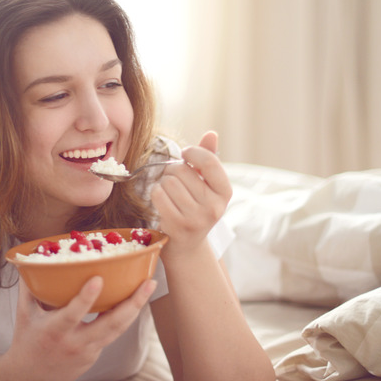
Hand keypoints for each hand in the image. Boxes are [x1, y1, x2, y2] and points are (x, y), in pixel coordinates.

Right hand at [6, 276, 155, 380]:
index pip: (72, 314)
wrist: (30, 377)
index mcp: (53, 331)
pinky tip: (134, 301)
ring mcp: (88, 351)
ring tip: (148, 287)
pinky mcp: (95, 354)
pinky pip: (113, 334)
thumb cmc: (27, 340)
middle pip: (110, 325)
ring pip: (118, 330)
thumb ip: (30, 287)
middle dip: (132, 304)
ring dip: (135, 308)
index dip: (86, 298)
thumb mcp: (24, 313)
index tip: (98, 279)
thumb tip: (32, 259)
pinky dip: (124, 317)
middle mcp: (74, 342)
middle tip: (148, 283)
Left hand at [150, 131, 231, 252]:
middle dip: (173, 171)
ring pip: (168, 182)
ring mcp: (196, 218)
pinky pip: (158, 195)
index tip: (185, 155)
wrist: (187, 246)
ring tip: (169, 193)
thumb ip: (208, 158)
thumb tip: (211, 134)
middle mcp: (214, 207)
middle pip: (182, 171)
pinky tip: (162, 201)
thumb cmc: (195, 206)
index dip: (193, 152)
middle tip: (175, 181)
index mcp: (225, 192)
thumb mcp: (206, 184)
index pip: (209, 161)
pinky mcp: (177, 226)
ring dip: (163, 183)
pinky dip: (156, 194)